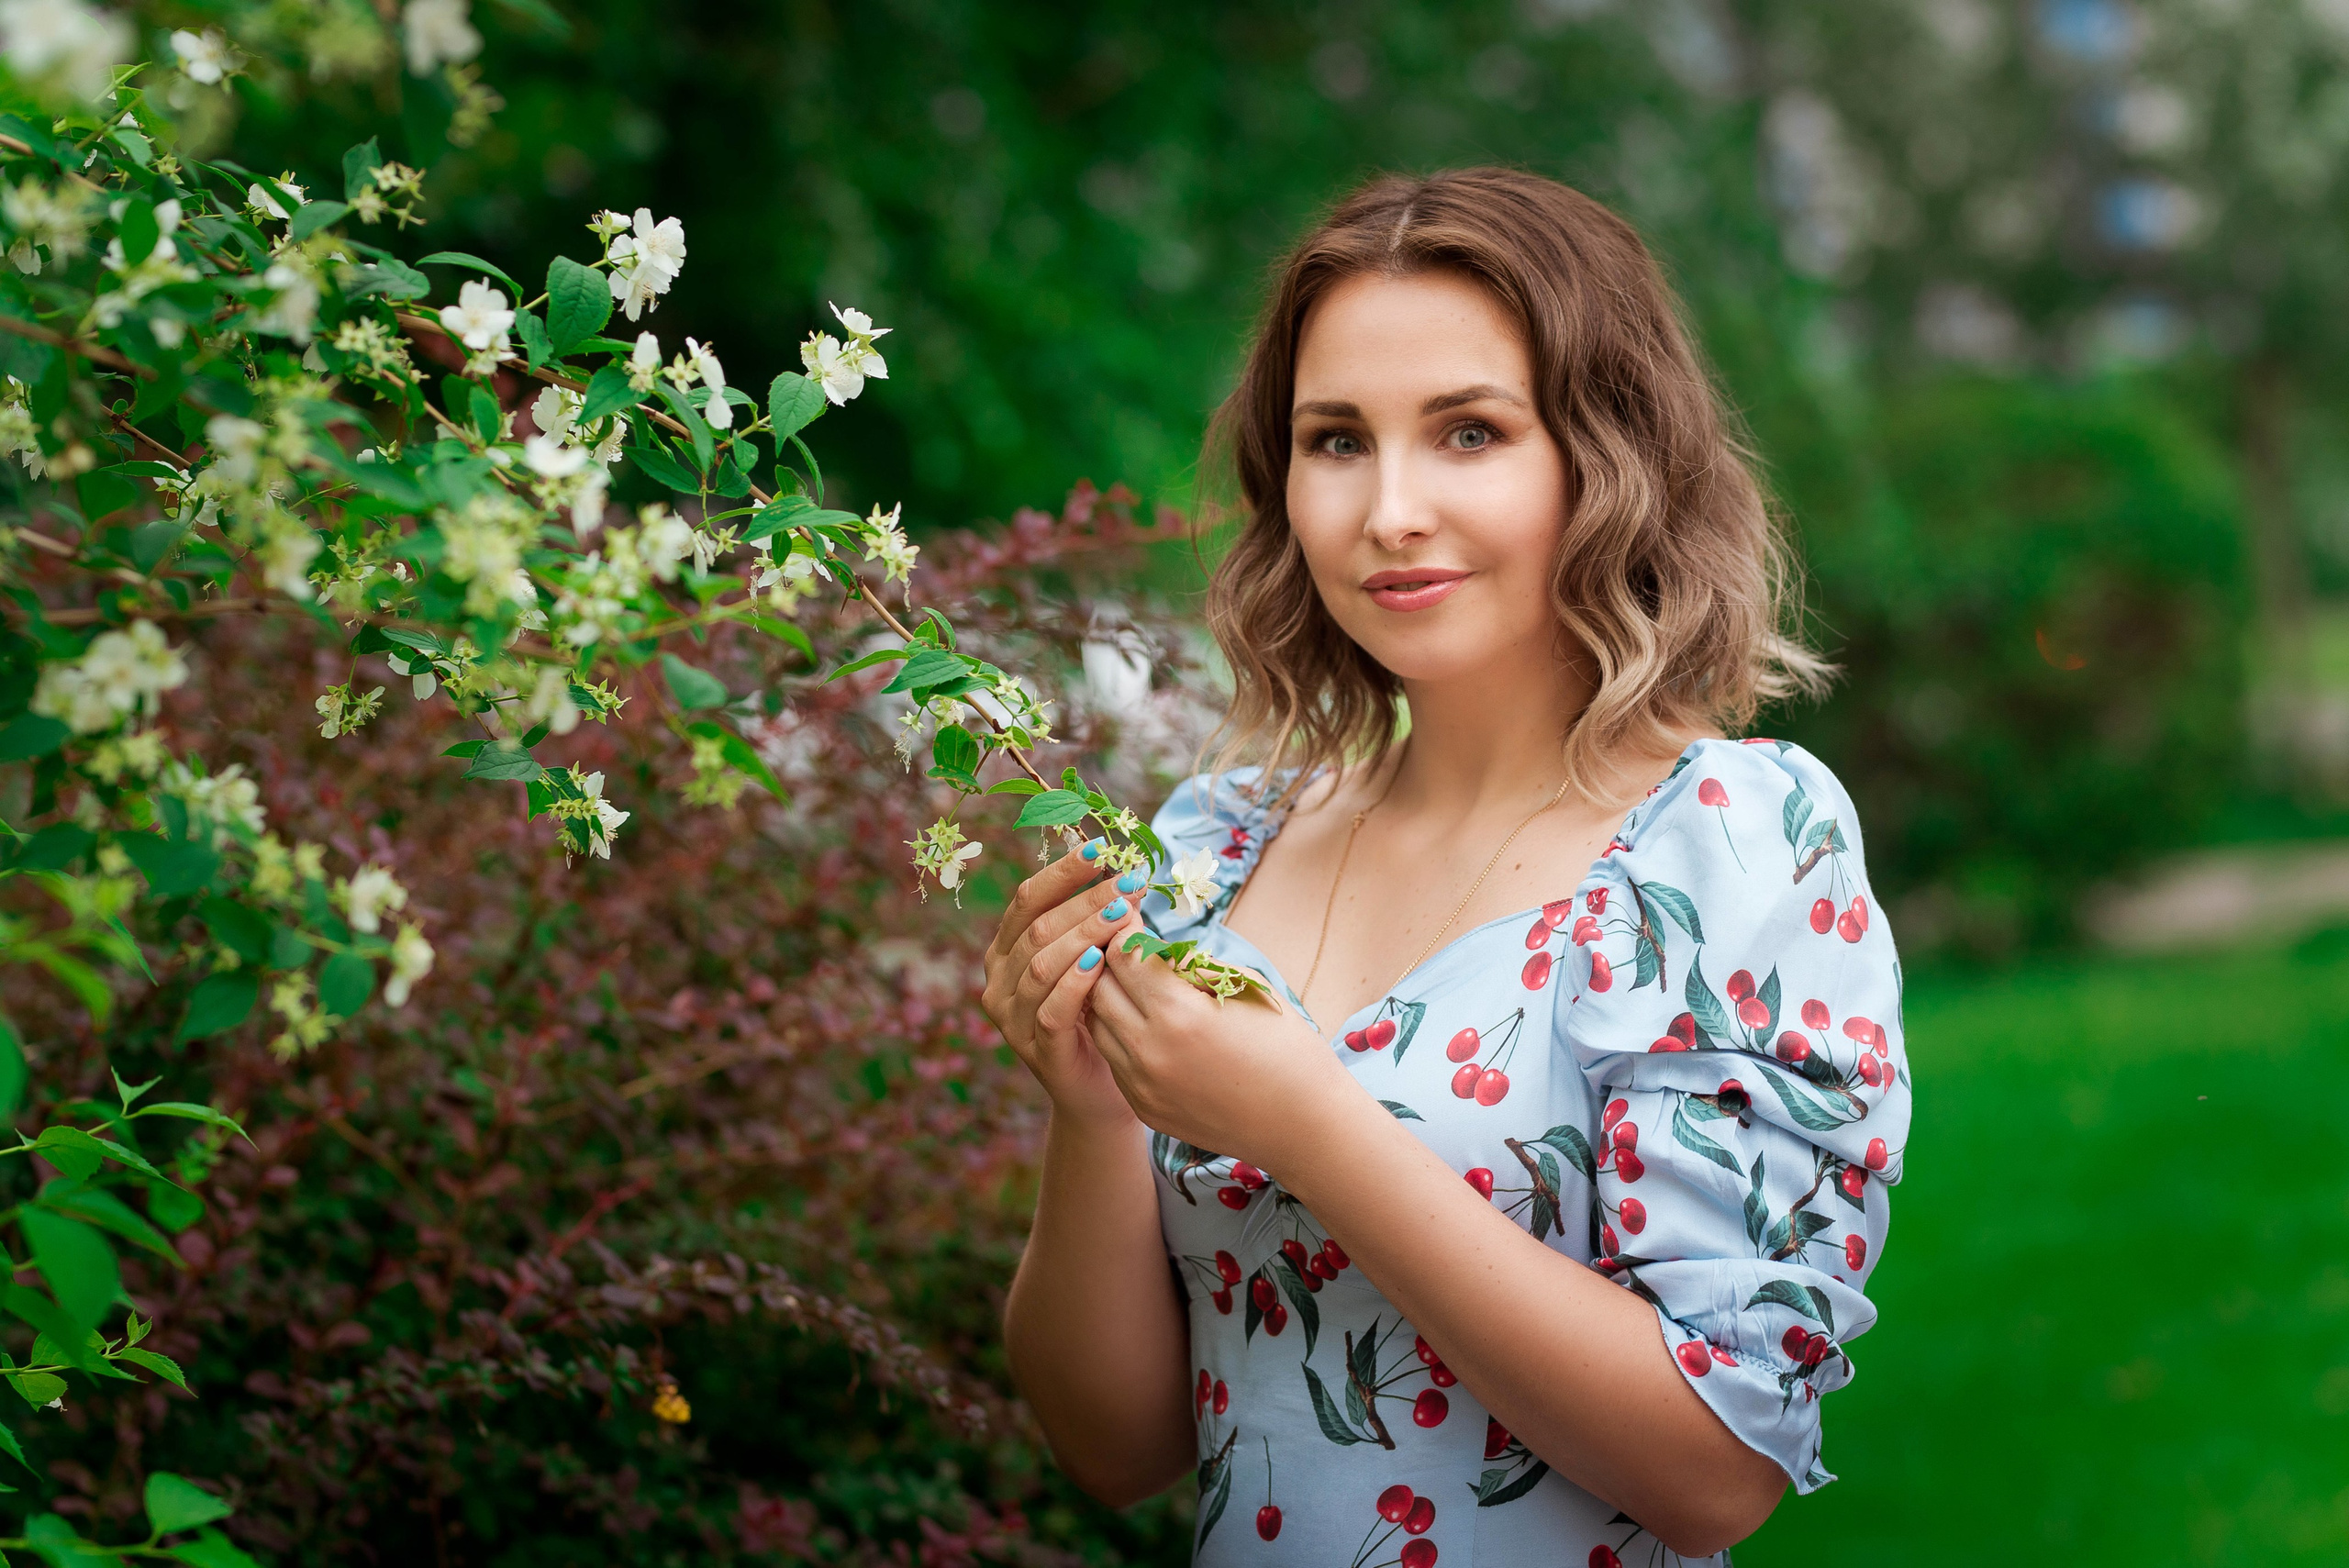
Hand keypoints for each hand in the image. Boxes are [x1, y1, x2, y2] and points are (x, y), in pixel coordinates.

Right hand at [981, 839, 1149, 1126]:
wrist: (1095, 1093)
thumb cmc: (1097, 1017)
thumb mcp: (1092, 964)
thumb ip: (1093, 925)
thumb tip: (1123, 869)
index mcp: (1006, 952)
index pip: (1028, 899)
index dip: (1064, 871)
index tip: (1102, 847)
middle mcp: (998, 981)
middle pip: (1039, 927)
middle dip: (1086, 899)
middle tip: (1128, 881)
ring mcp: (1011, 1018)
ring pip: (1042, 964)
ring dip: (1085, 934)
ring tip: (1123, 914)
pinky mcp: (1033, 1050)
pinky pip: (1050, 1009)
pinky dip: (1075, 983)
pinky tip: (1101, 963)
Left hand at [1085, 934, 1347, 1167]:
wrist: (1302, 1125)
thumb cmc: (1287, 1048)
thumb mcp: (1247, 988)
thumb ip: (1195, 964)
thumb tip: (1158, 946)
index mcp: (1180, 1012)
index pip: (1124, 956)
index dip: (1126, 931)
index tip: (1133, 919)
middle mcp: (1150, 1050)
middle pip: (1099, 987)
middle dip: (1112, 963)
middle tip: (1132, 952)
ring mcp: (1142, 1085)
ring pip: (1098, 1025)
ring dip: (1110, 1001)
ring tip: (1138, 989)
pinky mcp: (1144, 1108)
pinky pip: (1115, 1061)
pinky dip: (1123, 1038)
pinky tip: (1150, 1029)